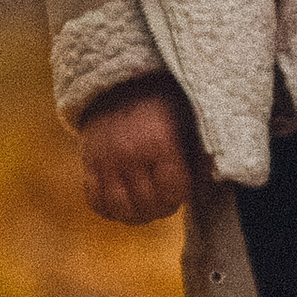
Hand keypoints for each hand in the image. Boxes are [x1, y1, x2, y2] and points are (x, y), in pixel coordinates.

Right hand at [79, 75, 197, 223]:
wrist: (118, 81)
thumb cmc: (161, 102)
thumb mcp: (188, 120)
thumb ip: (201, 156)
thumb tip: (208, 192)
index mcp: (159, 142)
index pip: (172, 192)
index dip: (180, 196)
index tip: (181, 188)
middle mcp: (129, 154)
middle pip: (147, 205)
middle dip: (161, 207)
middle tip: (165, 198)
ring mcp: (105, 160)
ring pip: (119, 210)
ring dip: (136, 215)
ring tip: (146, 205)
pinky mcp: (88, 163)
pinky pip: (94, 200)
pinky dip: (108, 209)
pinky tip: (122, 202)